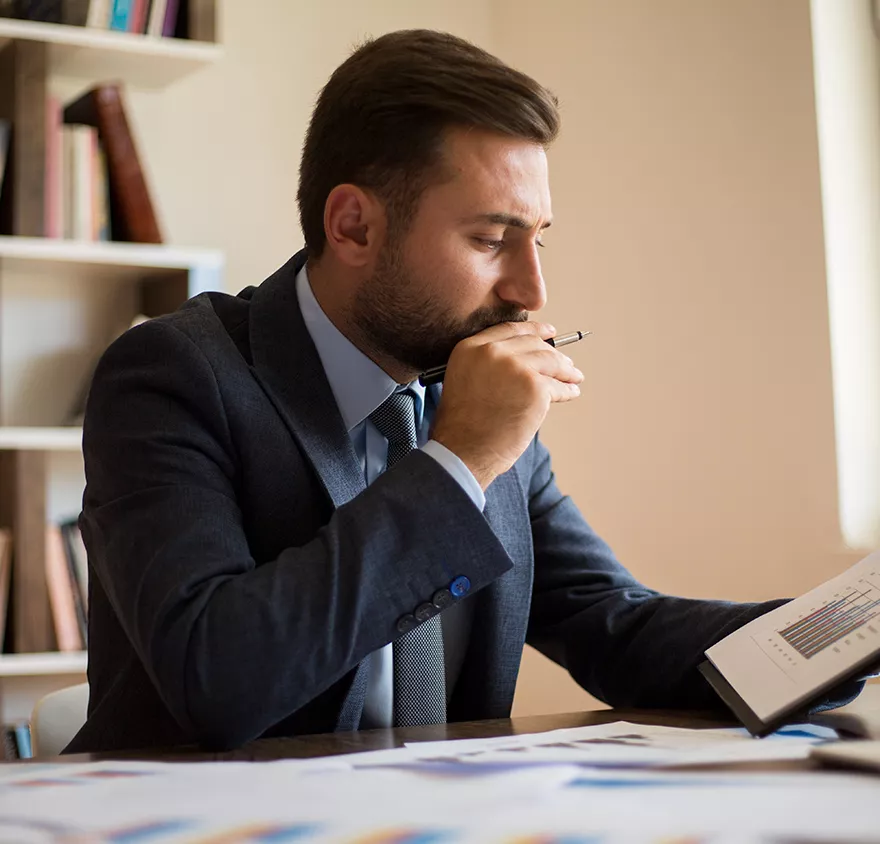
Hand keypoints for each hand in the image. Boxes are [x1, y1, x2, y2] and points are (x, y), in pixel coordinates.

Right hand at [430, 321, 583, 489]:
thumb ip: (488, 364)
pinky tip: (571, 392)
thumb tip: (525, 358)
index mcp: (471, 348)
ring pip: (550, 362)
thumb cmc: (463, 425)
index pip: (510, 329)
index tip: (549, 332)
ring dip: (566, 371)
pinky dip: (567, 390)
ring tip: (574, 377)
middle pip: (533, 344)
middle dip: (554, 353)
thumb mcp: (464, 380)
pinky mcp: (535, 387)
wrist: (464, 450)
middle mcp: (492, 352)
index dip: (534, 329)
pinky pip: (558, 386)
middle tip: (565, 363)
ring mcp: (515, 368)